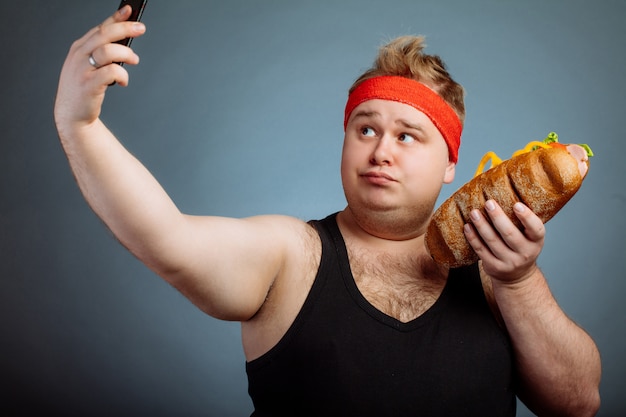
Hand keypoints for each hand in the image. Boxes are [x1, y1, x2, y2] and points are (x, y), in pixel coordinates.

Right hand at [54, 6, 145, 132]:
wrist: (71, 114)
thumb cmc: (83, 89)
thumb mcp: (87, 66)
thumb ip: (101, 52)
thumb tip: (124, 41)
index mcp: (79, 48)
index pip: (99, 28)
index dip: (115, 18)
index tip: (129, 10)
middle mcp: (79, 55)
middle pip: (105, 35)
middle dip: (125, 28)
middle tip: (141, 29)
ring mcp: (82, 70)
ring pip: (108, 51)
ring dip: (126, 54)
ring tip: (134, 61)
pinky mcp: (89, 84)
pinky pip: (111, 72)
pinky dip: (122, 75)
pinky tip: (123, 82)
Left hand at [463, 200, 544, 282]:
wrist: (517, 277)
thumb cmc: (521, 247)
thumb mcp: (529, 237)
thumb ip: (522, 221)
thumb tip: (507, 190)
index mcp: (536, 242)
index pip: (536, 229)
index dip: (527, 217)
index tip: (517, 205)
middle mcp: (525, 253)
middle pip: (509, 234)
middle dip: (497, 217)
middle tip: (488, 203)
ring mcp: (509, 262)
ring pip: (492, 241)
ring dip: (481, 225)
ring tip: (473, 212)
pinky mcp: (494, 267)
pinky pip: (481, 250)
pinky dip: (473, 238)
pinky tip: (467, 227)